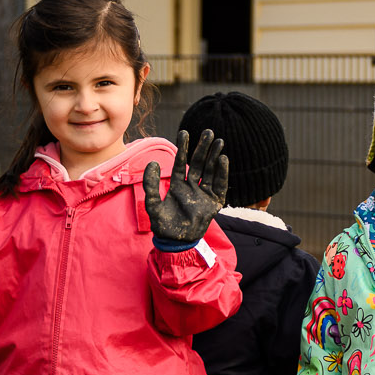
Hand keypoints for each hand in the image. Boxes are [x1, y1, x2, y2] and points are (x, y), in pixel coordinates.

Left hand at [145, 130, 228, 250]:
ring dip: (215, 156)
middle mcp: (192, 187)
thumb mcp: (152, 204)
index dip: (183, 148)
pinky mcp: (214, 202)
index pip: (182, 162)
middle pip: (199, 163)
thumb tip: (152, 163)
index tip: (185, 132)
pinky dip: (222, 172)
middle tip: (209, 132)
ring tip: (219, 142)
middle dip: (204, 147)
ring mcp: (204, 193)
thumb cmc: (163, 225)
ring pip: (211, 170)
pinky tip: (223, 159)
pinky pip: (220, 184)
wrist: (176, 242)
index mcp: (178, 185)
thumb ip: (150, 184)